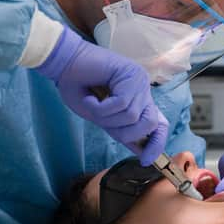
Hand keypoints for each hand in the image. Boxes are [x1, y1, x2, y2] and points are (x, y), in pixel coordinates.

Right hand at [35, 26, 167, 164]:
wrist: (64, 63)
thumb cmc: (78, 88)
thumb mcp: (101, 117)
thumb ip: (121, 130)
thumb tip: (142, 153)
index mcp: (138, 101)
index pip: (159, 124)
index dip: (156, 143)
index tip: (146, 160)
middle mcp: (143, 90)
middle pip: (149, 124)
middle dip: (124, 132)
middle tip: (102, 121)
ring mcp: (140, 81)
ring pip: (132, 116)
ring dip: (107, 118)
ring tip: (92, 105)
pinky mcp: (132, 74)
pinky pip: (121, 104)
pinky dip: (101, 108)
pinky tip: (90, 98)